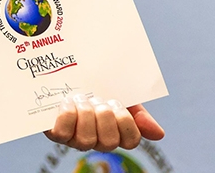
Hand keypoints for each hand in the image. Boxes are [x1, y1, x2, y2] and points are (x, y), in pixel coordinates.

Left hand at [44, 95, 163, 151]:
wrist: (63, 71)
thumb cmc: (94, 87)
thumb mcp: (120, 95)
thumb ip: (139, 113)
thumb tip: (159, 134)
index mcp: (114, 132)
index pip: (131, 141)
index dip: (125, 122)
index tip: (116, 102)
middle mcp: (96, 141)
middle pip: (110, 142)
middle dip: (105, 116)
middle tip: (98, 99)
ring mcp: (74, 139)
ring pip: (87, 140)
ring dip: (85, 113)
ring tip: (81, 97)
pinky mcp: (55, 133)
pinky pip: (62, 133)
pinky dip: (67, 114)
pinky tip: (67, 102)